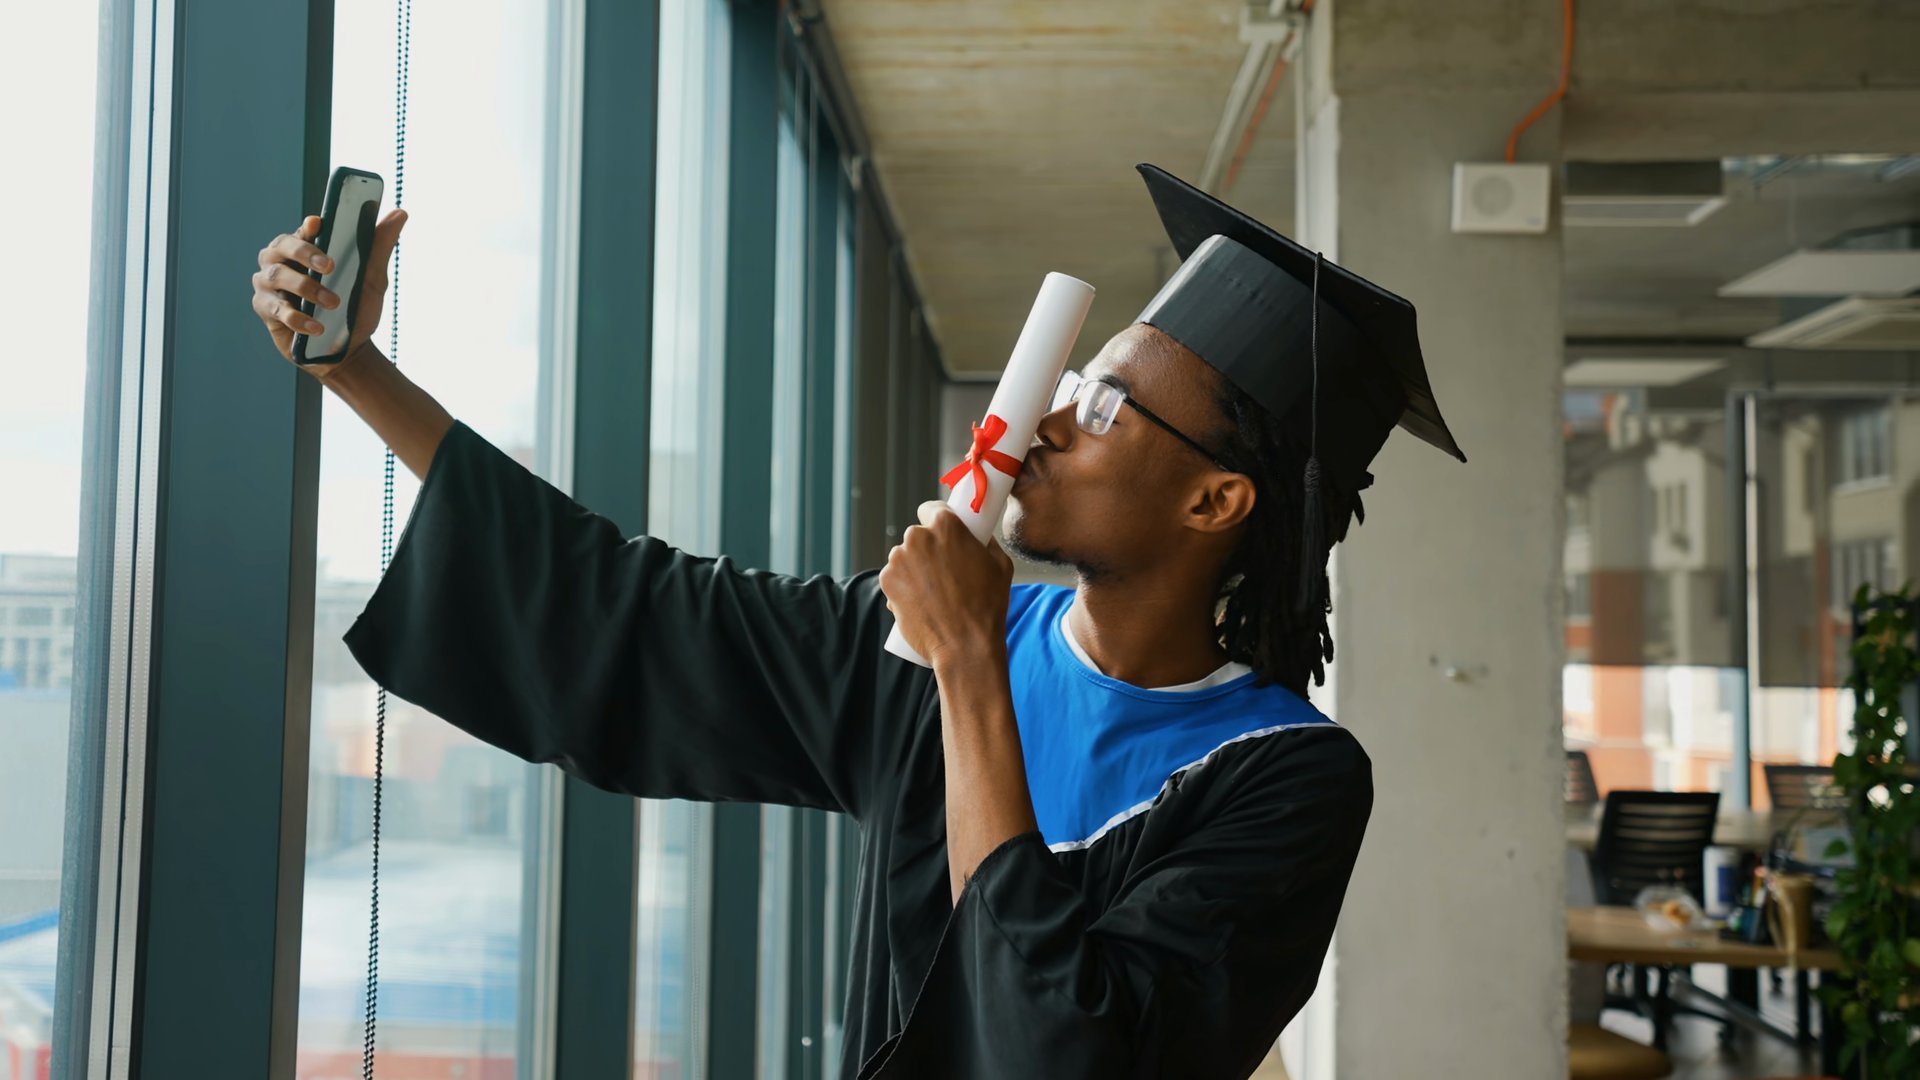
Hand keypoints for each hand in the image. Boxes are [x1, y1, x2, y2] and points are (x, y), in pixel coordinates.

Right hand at [251, 208, 407, 370]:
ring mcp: (270, 286)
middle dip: (304, 253)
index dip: (308, 227)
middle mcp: (281, 262)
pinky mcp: (266, 311)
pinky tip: (317, 327)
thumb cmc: (355, 308)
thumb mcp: (372, 277)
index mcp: (304, 249)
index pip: (303, 231)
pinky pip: (276, 309)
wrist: (349, 350)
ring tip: (333, 303)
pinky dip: (298, 318)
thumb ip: (380, 246)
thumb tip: (400, 212)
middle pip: (281, 247)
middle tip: (330, 266)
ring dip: (306, 288)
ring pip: (276, 276)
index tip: (319, 224)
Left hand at [879, 501, 1014, 667]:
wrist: (965, 645)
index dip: (937, 520)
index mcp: (946, 526)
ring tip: (933, 592)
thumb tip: (979, 536)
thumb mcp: (1000, 564)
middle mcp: (918, 537)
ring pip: (904, 557)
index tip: (941, 534)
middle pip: (918, 536)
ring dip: (913, 568)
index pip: (931, 509)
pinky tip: (920, 601)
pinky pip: (894, 577)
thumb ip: (986, 542)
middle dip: (927, 549)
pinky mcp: (886, 582)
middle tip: (943, 572)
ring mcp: (899, 560)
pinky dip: (902, 585)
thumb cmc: (987, 606)